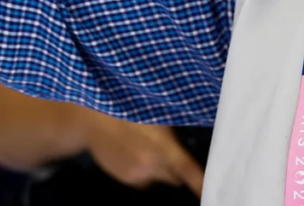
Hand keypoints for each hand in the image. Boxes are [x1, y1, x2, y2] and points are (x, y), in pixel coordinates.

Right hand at [85, 114, 203, 197]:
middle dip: (173, 168)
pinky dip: (142, 171)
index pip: (189, 172)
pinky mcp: (125, 179)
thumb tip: (184, 144)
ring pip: (157, 179)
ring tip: (144, 148)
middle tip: (165, 150)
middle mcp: (153, 165)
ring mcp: (138, 175)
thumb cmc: (126, 108)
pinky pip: (142, 180)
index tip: (211, 194)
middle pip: (175, 178)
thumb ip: (169, 134)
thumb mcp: (154, 114)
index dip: (202, 185)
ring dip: (157, 169)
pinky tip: (131, 153)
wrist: (92, 119)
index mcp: (164, 147)